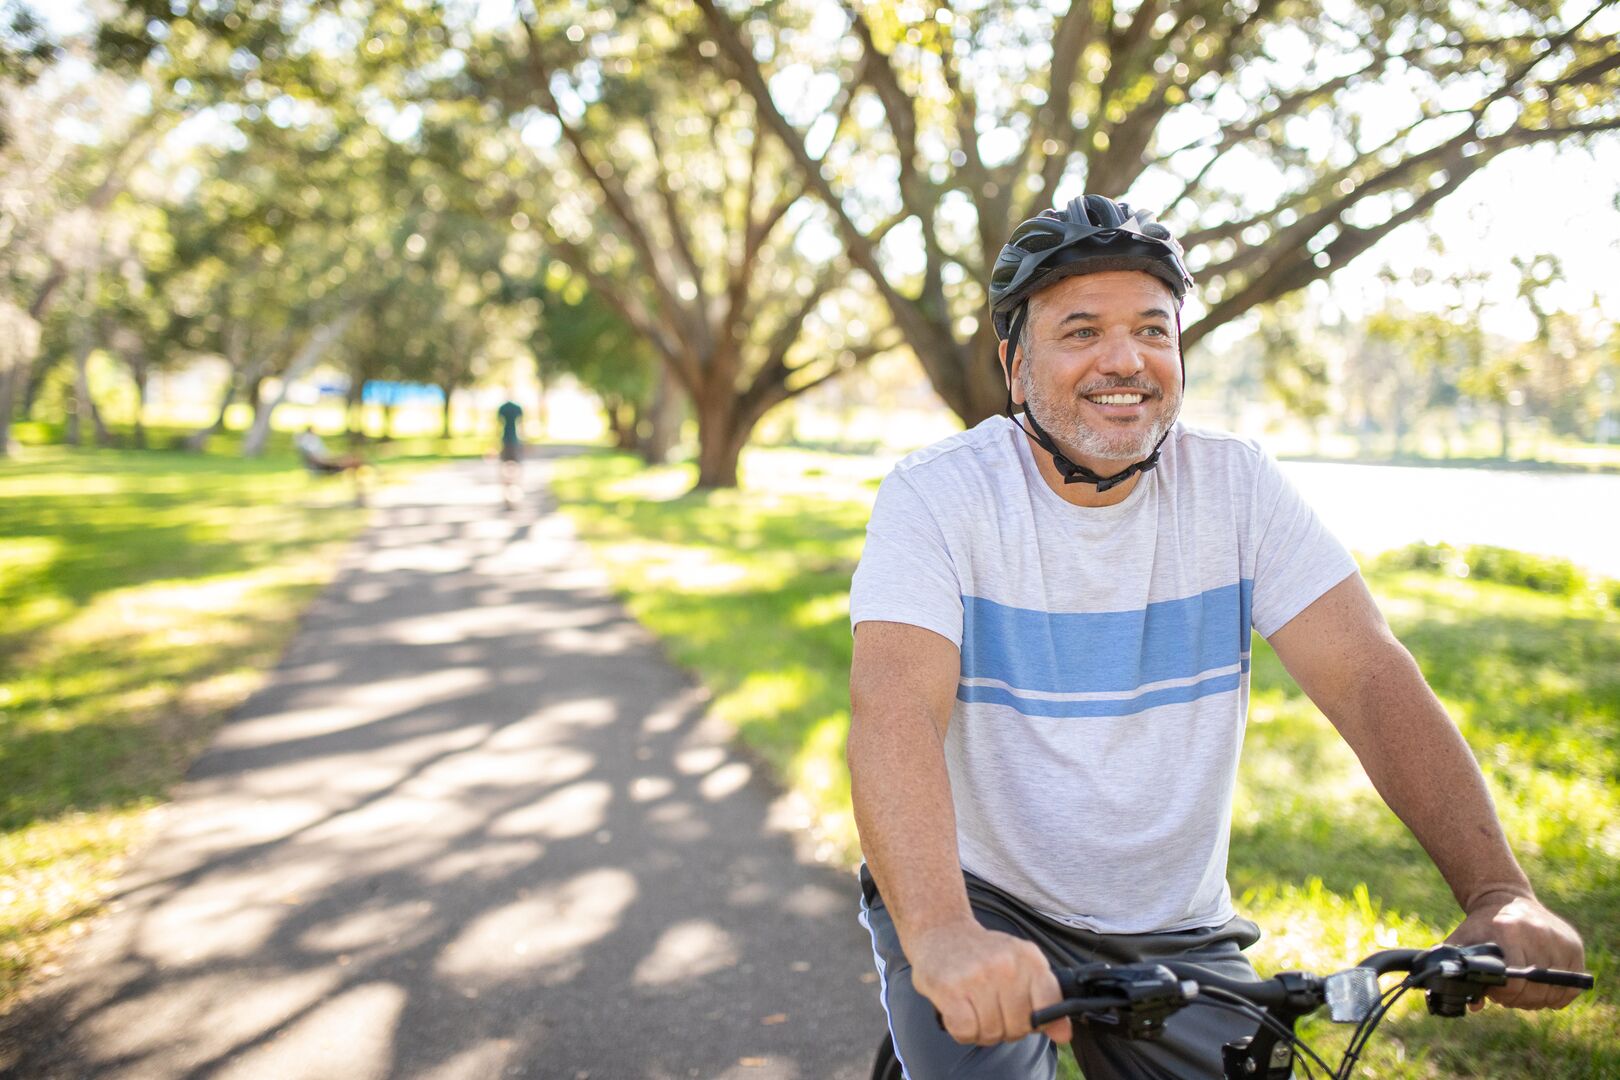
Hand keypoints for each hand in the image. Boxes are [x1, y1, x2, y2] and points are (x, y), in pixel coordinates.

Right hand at [907, 921, 1072, 1045]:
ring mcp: (978, 976)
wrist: (942, 930)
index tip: (1023, 1013)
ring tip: (974, 1010)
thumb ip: (1045, 1000)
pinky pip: (966, 1031)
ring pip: (992, 1032)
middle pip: (1019, 1026)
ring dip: (982, 1031)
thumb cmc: (984, 954)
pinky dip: (963, 1031)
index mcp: (1029, 957)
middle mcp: (1006, 964)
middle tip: (992, 1010)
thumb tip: (1064, 1035)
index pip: (1050, 1005)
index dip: (1036, 1020)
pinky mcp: (950, 988)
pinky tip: (959, 1013)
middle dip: (1006, 1028)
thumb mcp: (1021, 966)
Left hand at [1447, 891, 1585, 1009]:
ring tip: (1523, 991)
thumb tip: (1475, 1006)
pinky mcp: (1575, 945)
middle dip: (1520, 1000)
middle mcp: (1539, 932)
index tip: (1495, 993)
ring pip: (1556, 989)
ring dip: (1539, 999)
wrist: (1504, 898)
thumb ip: (1460, 970)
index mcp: (1509, 930)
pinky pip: (1573, 984)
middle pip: (1536, 988)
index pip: (1515, 982)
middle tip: (1507, 996)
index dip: (1504, 996)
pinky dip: (1559, 994)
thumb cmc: (1481, 925)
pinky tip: (1542, 990)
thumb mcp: (1463, 941)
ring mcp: (1560, 938)